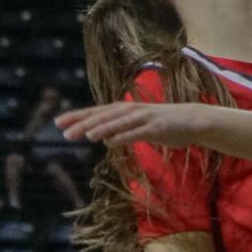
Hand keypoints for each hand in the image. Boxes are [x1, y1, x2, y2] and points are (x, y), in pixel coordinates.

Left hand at [55, 100, 218, 149]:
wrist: (194, 120)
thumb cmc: (164, 124)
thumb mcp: (139, 128)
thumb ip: (122, 131)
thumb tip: (105, 139)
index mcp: (126, 110)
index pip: (97, 113)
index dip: (78, 116)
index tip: (57, 122)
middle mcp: (132, 110)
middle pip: (104, 116)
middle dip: (84, 123)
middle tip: (64, 132)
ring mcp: (145, 118)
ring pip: (119, 122)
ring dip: (103, 128)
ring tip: (86, 135)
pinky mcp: (157, 127)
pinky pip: (138, 132)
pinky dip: (124, 136)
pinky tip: (112, 141)